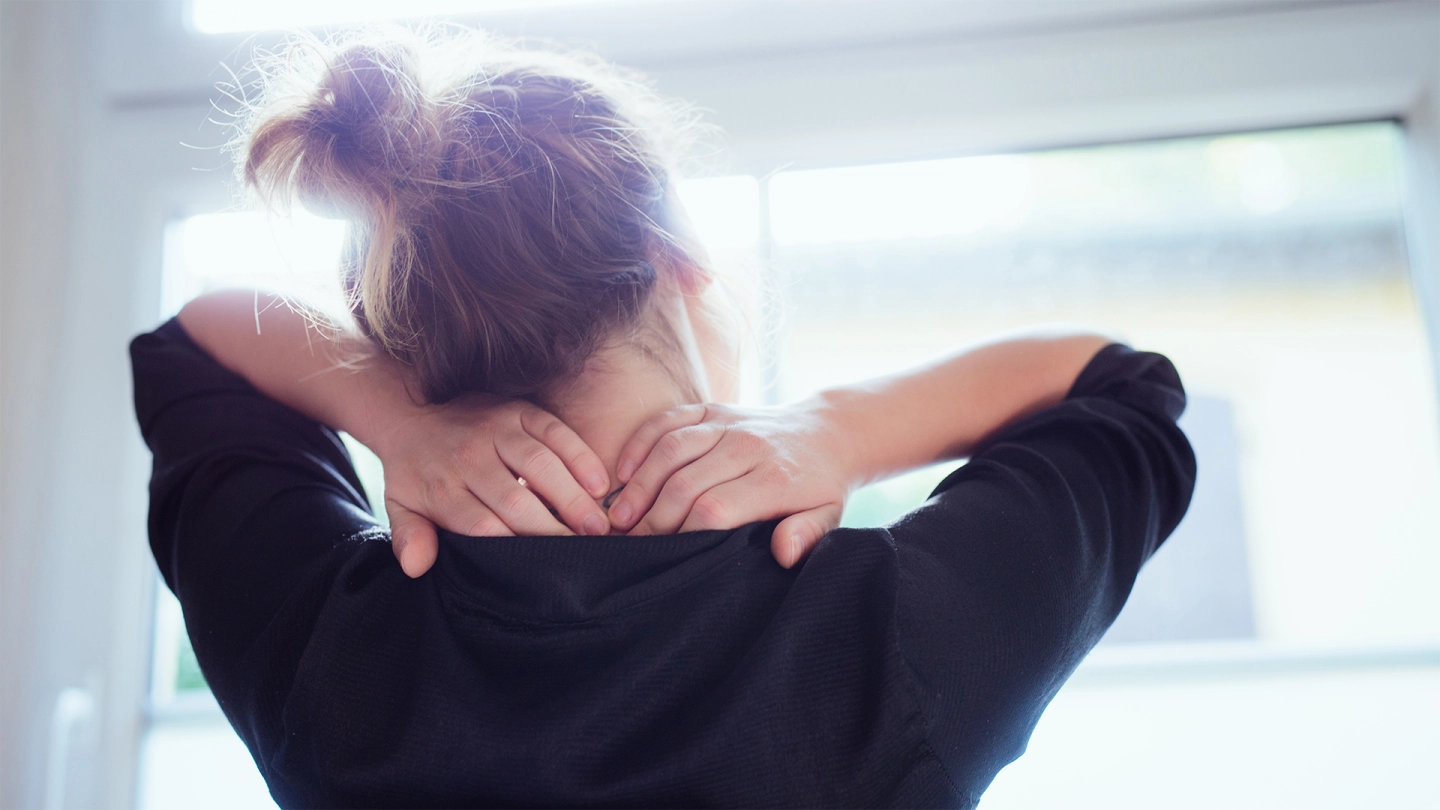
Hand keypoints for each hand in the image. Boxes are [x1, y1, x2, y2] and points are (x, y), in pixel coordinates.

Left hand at [370, 397, 611, 577]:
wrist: (412, 413)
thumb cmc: (416, 472)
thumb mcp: (400, 506)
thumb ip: (409, 537)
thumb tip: (415, 566)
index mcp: (442, 487)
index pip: (481, 525)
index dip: (515, 547)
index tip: (545, 569)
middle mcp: (469, 456)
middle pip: (515, 499)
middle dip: (553, 529)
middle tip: (587, 552)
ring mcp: (496, 429)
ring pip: (540, 464)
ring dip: (572, 497)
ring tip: (599, 526)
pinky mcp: (518, 409)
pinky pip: (555, 431)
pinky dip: (580, 457)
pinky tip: (599, 484)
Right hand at [606, 402, 859, 567]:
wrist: (830, 432)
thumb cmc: (821, 486)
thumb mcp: (828, 516)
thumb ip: (807, 535)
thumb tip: (783, 553)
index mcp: (775, 479)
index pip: (714, 509)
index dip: (683, 535)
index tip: (666, 557)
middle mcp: (747, 446)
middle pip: (685, 483)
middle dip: (653, 519)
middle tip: (632, 545)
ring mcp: (728, 423)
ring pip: (670, 449)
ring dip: (639, 485)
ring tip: (618, 517)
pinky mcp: (713, 408)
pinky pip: (668, 419)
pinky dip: (640, 443)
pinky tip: (622, 472)